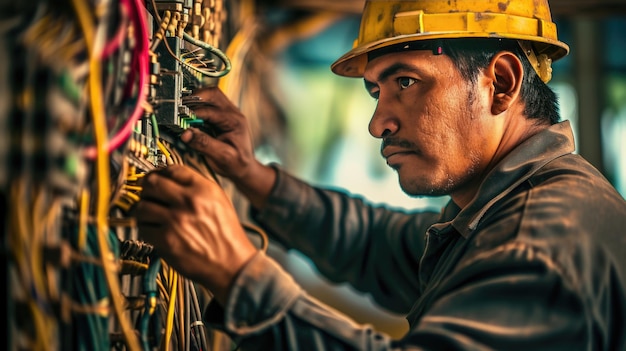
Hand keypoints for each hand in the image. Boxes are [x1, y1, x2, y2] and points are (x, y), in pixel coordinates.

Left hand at [134, 164, 257, 303]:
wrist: (231, 263)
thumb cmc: (227, 236)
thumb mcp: (220, 202)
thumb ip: (197, 188)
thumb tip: (172, 180)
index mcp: (204, 189)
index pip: (172, 169)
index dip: (160, 172)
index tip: (157, 177)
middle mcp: (189, 201)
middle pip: (152, 183)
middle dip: (147, 188)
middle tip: (148, 194)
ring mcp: (176, 220)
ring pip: (142, 206)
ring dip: (143, 210)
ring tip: (150, 215)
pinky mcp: (166, 240)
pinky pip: (143, 228)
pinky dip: (146, 230)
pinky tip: (155, 231)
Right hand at [180, 86, 275, 208]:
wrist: (244, 167)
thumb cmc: (236, 163)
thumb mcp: (221, 156)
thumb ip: (204, 144)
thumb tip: (185, 134)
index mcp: (235, 122)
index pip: (211, 111)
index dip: (193, 114)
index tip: (179, 118)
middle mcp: (233, 113)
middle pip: (213, 94)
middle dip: (194, 98)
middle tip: (178, 107)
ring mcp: (229, 112)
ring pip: (211, 95)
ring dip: (196, 99)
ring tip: (182, 108)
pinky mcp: (222, 115)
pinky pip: (210, 102)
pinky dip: (198, 104)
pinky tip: (189, 113)